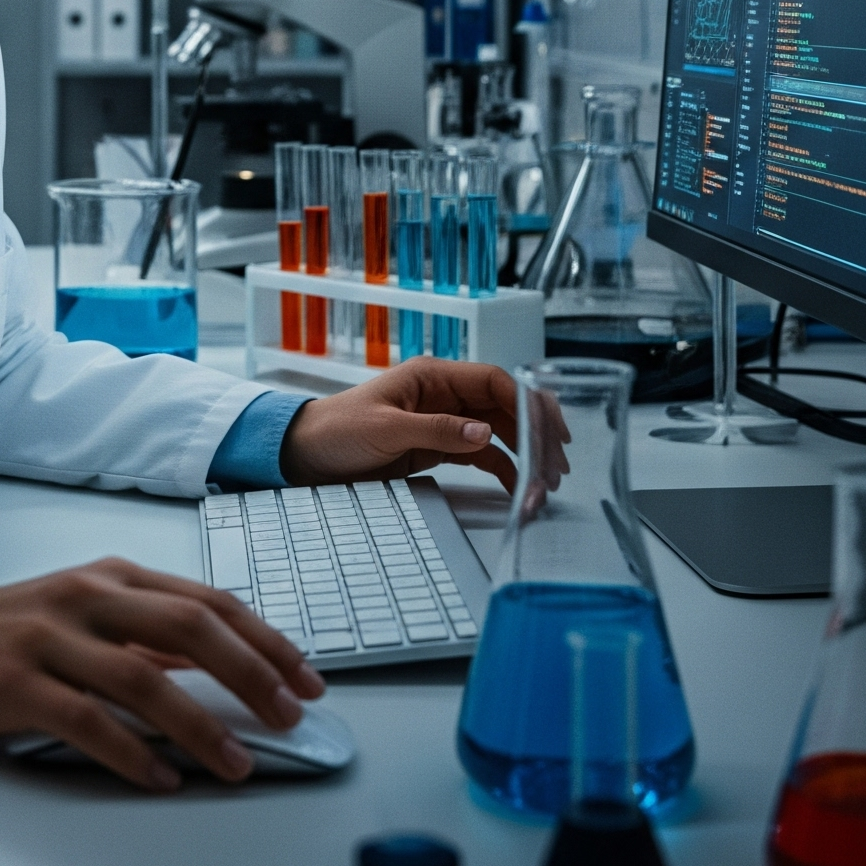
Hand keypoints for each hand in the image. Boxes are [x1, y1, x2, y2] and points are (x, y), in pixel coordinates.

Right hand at [0, 557, 325, 790]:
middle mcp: (87, 595)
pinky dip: (131, 752)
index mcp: (112, 576)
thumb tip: (217, 658)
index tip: (305, 677)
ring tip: (237, 762)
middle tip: (289, 714)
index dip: (264, 638)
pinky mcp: (16, 681)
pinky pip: (87, 720)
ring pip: (143, 676)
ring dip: (200, 724)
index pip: (206, 600)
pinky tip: (162, 777)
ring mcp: (51, 636)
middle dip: (250, 671)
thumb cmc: (10, 633)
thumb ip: (146, 632)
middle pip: (188, 627)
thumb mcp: (86, 616)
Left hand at [278, 357, 562, 496]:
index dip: (528, 402)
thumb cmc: (337, 430)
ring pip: (499, 434)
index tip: (552, 430)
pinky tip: (519, 489)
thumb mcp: (385, 429)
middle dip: (535, 433)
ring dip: (525, 456)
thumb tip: (484, 433)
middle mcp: (445, 395)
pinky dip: (504, 471)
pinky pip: (482, 456)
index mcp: (433, 377)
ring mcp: (445, 421)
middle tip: (558, 466)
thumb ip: (435, 430)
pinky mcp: (439, 448)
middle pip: (505, 408)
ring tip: (546, 485)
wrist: (306, 455)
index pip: (494, 382)